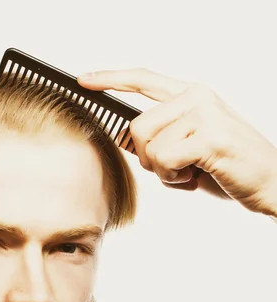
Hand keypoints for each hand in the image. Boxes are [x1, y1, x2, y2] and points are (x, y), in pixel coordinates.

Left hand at [78, 68, 276, 216]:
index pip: (143, 79)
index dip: (111, 79)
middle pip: (136, 128)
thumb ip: (161, 137)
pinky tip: (197, 177)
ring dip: (164, 172)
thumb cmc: (226, 168)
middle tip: (177, 168)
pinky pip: (165, 160)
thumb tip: (126, 139)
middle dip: (148, 159)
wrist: (271, 182)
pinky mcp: (209, 135)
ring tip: (191, 171)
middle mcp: (196, 96)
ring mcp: (204, 112)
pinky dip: (174, 179)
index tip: (84, 79)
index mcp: (191, 95)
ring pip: (148, 147)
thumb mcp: (189, 148)